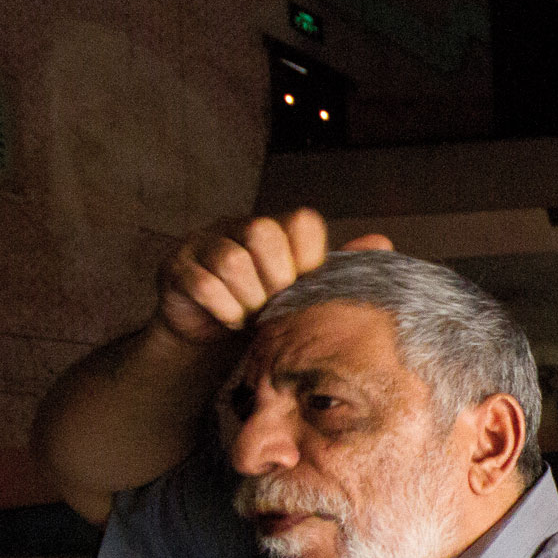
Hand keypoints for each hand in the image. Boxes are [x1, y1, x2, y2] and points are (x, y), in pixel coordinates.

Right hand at [153, 209, 393, 345]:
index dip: (307, 256)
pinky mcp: (175, 267)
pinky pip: (202, 283)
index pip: (301, 220)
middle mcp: (236, 227)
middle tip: (272, 304)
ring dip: (247, 298)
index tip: (301, 284)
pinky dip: (222, 309)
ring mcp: (202, 243)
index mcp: (274, 229)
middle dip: (274, 278)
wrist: (210, 337)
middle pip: (262, 232)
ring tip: (250, 315)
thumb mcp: (301, 294)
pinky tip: (229, 319)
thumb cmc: (263, 313)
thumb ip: (338, 269)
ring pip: (231, 260)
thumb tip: (382, 241)